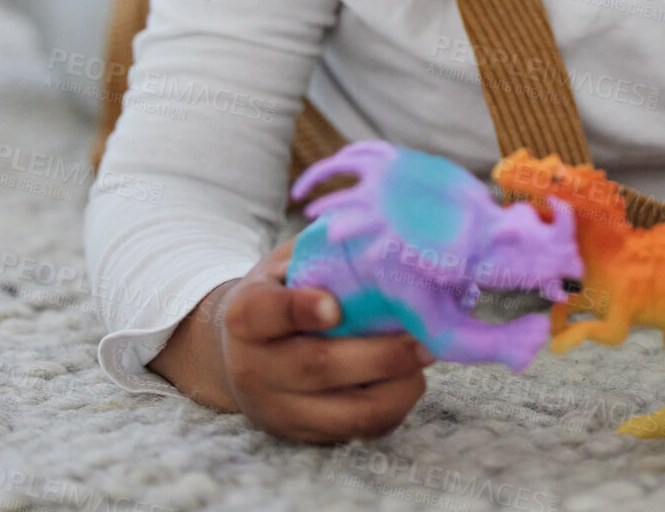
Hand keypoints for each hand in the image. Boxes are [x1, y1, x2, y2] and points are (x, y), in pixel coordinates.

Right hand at [150, 238, 433, 443]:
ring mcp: (278, 410)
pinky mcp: (304, 436)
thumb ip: (320, 251)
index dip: (298, 309)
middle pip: (318, 368)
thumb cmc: (278, 294)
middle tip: (425, 339)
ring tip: (426, 357)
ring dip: (398, 387)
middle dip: (381, 356)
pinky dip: (394, 406)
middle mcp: (254, 369)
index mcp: (245, 316)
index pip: (262, 314)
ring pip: (347, 413)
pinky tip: (409, 377)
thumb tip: (382, 227)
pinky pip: (359, 431)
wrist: (238, 354)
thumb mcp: (284, 265)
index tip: (334, 305)